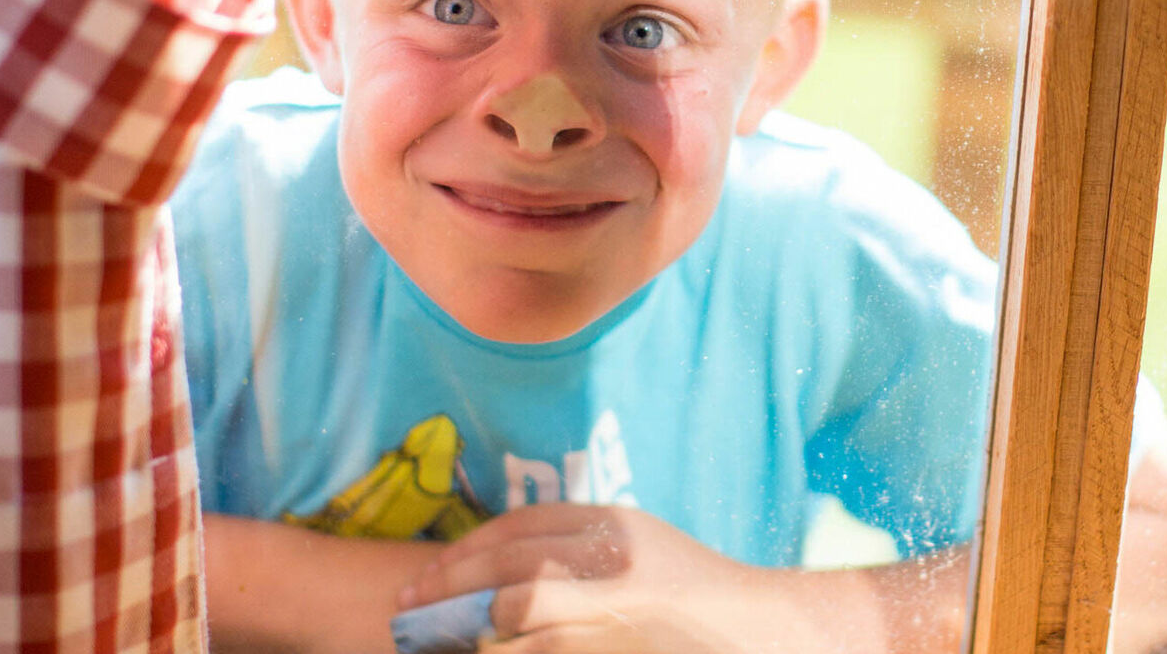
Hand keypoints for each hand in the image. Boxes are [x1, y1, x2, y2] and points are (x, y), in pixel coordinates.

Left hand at [397, 504, 884, 653]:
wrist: (760, 630)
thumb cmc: (694, 595)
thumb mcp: (637, 548)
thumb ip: (578, 548)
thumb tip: (496, 569)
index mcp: (615, 525)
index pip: (519, 526)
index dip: (463, 550)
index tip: (426, 573)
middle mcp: (614, 562)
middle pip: (508, 571)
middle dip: (448, 590)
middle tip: (406, 610)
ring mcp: (616, 609)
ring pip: (516, 617)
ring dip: (465, 633)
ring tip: (428, 643)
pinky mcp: (613, 646)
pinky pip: (540, 650)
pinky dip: (504, 653)